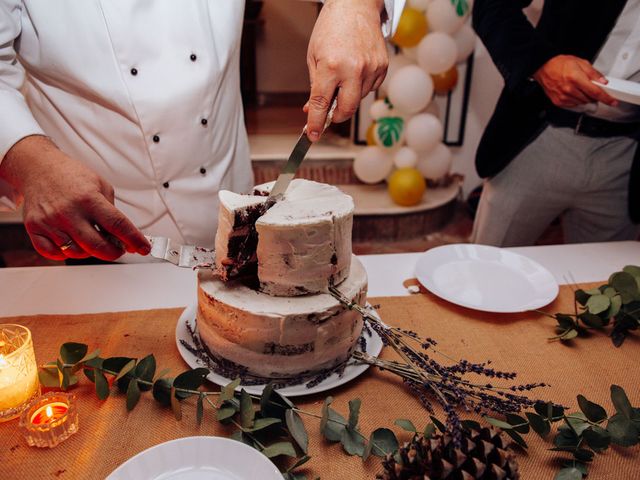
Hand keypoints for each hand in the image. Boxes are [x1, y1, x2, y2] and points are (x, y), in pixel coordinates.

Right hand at [0, 136, 149, 260]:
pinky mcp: (34, 228)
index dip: (134, 240)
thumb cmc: (71, 176)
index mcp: (89, 198)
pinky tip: (72, 242)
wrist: (38, 167)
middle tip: (119, 248)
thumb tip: (124, 235)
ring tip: (93, 239)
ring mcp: (50, 221)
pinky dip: (65, 253)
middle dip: (114, 252)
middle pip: (98, 246)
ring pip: (77, 252)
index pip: (118, 225)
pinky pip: (53, 254)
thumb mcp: (100, 185)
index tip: (144, 248)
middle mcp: (69, 211)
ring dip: (90, 252)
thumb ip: (112, 210)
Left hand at [305, 0, 387, 140]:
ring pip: (358, 99)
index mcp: (331, 66)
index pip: (321, 103)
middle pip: (346, 109)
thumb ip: (314, 86)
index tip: (312, 136)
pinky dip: (360, 86)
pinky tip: (355, 69)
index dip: (315, 123)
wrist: (355, 6)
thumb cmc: (331, 28)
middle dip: (335, 116)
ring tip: (343, 73)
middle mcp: (353, 69)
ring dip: (348, 95)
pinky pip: (370, 88)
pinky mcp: (383, 67)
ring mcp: (371, 68)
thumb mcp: (314, 56)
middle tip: (329, 112)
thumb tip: (311, 110)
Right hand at [533, 55, 617, 107]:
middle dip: (593, 94)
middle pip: (589, 99)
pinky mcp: (558, 101)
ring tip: (579, 87)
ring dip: (584, 97)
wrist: (544, 68)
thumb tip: (603, 81)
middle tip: (590, 87)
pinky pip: (573, 104)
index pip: (595, 92)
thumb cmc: (559, 64)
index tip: (612, 101)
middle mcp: (568, 89)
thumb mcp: (580, 62)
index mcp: (575, 78)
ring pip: (582, 102)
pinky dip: (576, 100)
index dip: (606, 98)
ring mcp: (563, 97)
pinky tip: (572, 92)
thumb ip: (593, 73)